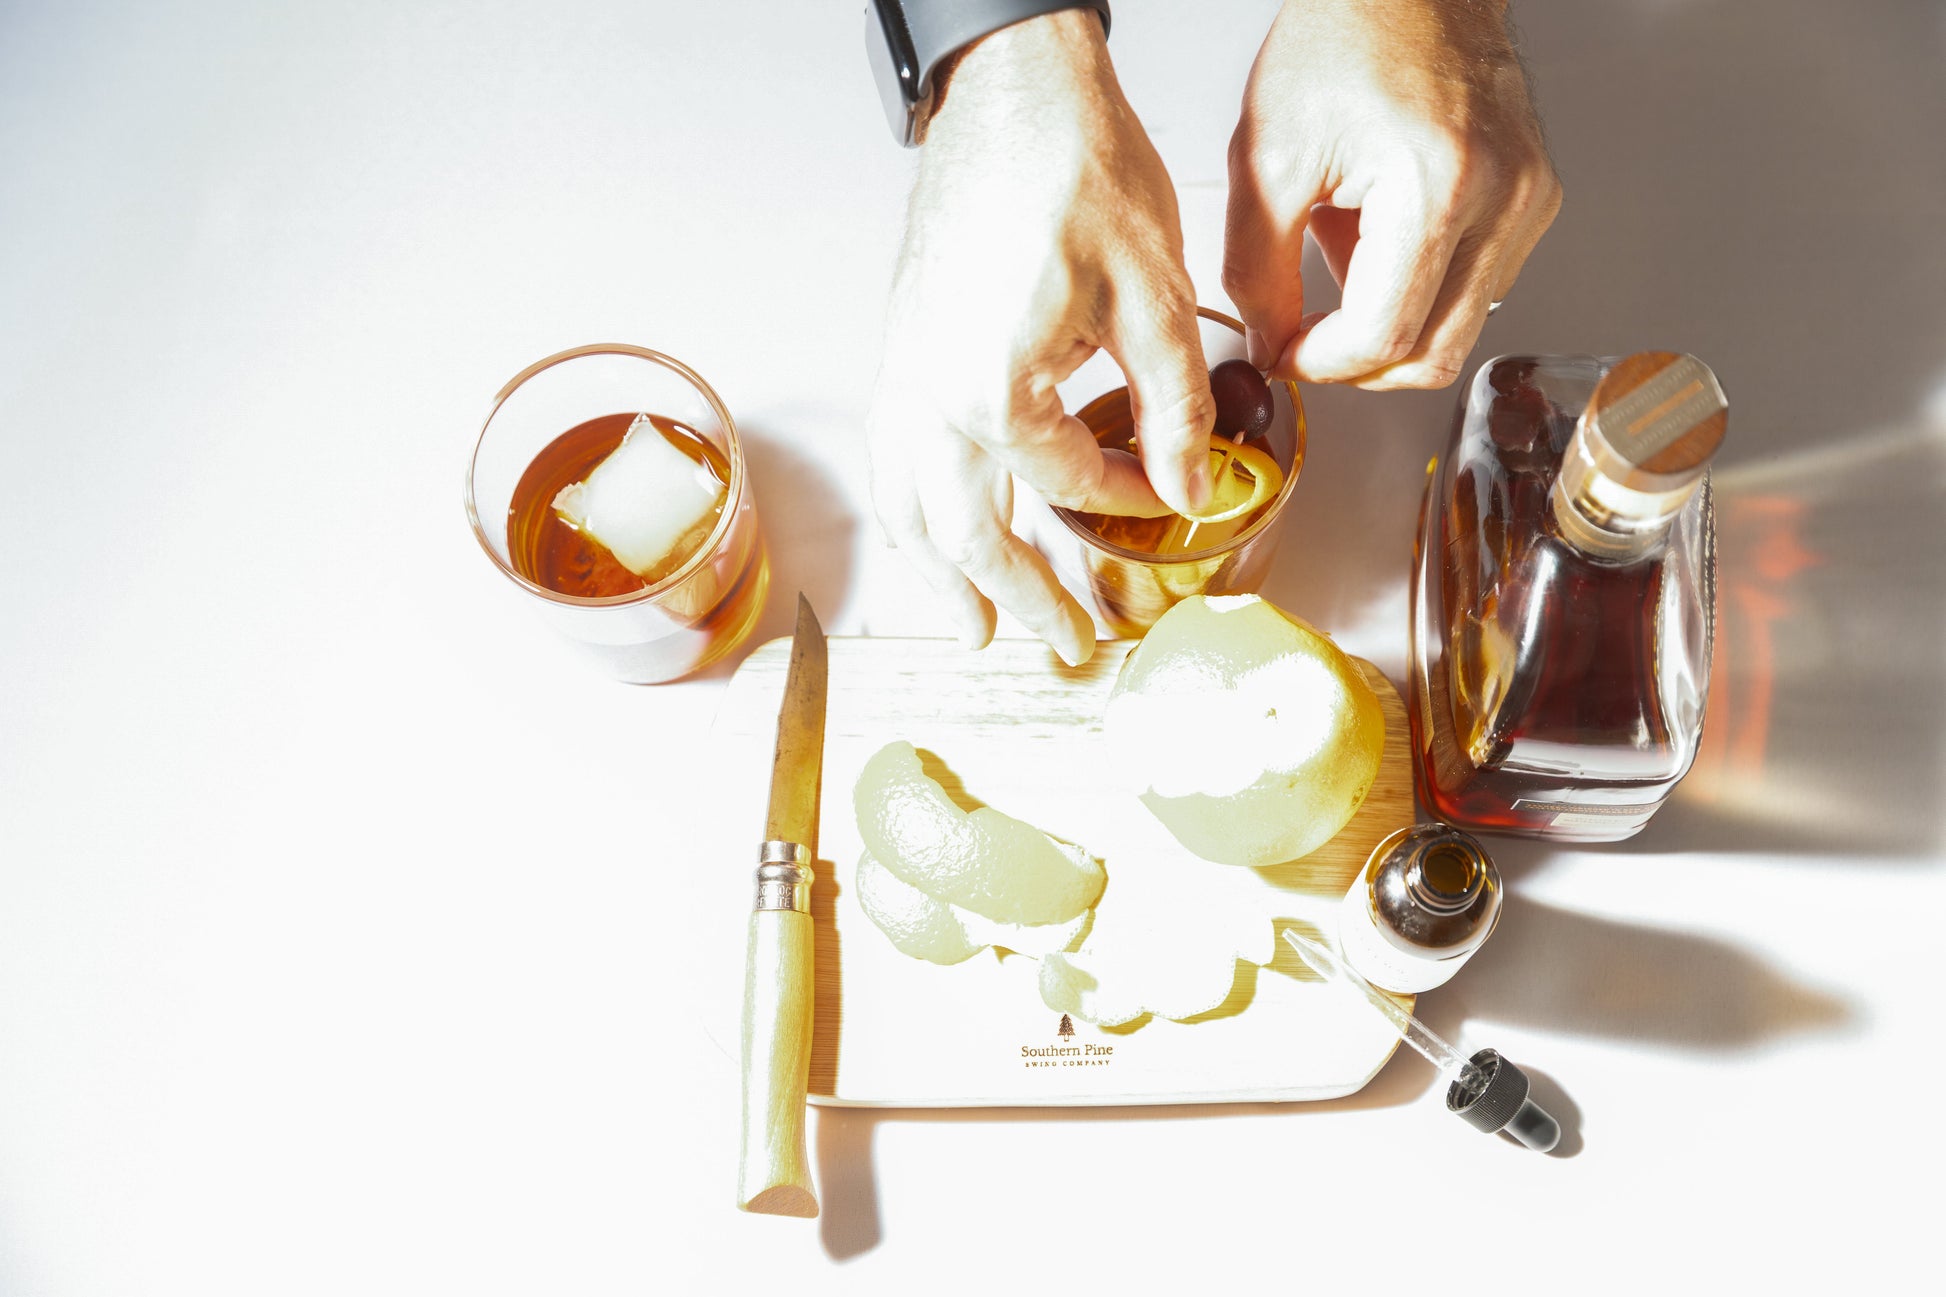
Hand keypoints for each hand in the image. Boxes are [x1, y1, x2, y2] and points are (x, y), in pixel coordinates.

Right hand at [866, 11, 1214, 666]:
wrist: (1012, 91)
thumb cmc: (1072, 167)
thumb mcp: (1154, 295)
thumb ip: (1173, 407)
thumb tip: (1187, 486)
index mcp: (990, 388)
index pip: (1065, 484)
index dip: (1122, 502)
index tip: (1162, 501)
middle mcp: (926, 392)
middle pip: (964, 531)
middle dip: (1016, 598)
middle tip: (1059, 647)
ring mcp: (901, 371)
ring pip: (908, 504)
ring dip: (944, 574)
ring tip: (977, 625)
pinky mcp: (898, 347)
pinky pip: (892, 457)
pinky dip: (915, 512)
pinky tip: (938, 527)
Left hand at [1224, 0, 1562, 388]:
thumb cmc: (1343, 39)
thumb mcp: (1266, 158)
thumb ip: (1256, 270)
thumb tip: (1270, 344)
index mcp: (1436, 183)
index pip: (1383, 336)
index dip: (1321, 364)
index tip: (1283, 352)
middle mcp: (1501, 197)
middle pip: (1432, 355)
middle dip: (1358, 367)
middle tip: (1305, 341)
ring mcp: (1529, 201)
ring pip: (1456, 330)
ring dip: (1389, 325)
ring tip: (1342, 254)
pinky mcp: (1535, 201)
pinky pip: (1476, 289)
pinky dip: (1420, 290)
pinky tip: (1381, 239)